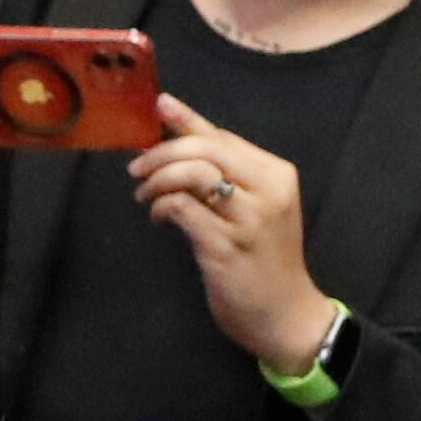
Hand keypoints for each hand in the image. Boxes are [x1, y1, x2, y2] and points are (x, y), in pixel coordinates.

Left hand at [132, 99, 329, 374]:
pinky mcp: (226, 247)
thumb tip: (180, 146)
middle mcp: (267, 190)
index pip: (223, 136)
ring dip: (158, 180)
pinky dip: (163, 206)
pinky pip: (184, 209)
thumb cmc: (262, 261)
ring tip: (145, 197)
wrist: (284, 314)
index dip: (187, 120)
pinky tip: (158, 218)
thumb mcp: (253, 210)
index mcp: (276, 174)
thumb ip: (224, 178)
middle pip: (206, 148)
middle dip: (162, 152)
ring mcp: (248, 219)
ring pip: (194, 174)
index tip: (159, 106)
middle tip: (136, 170)